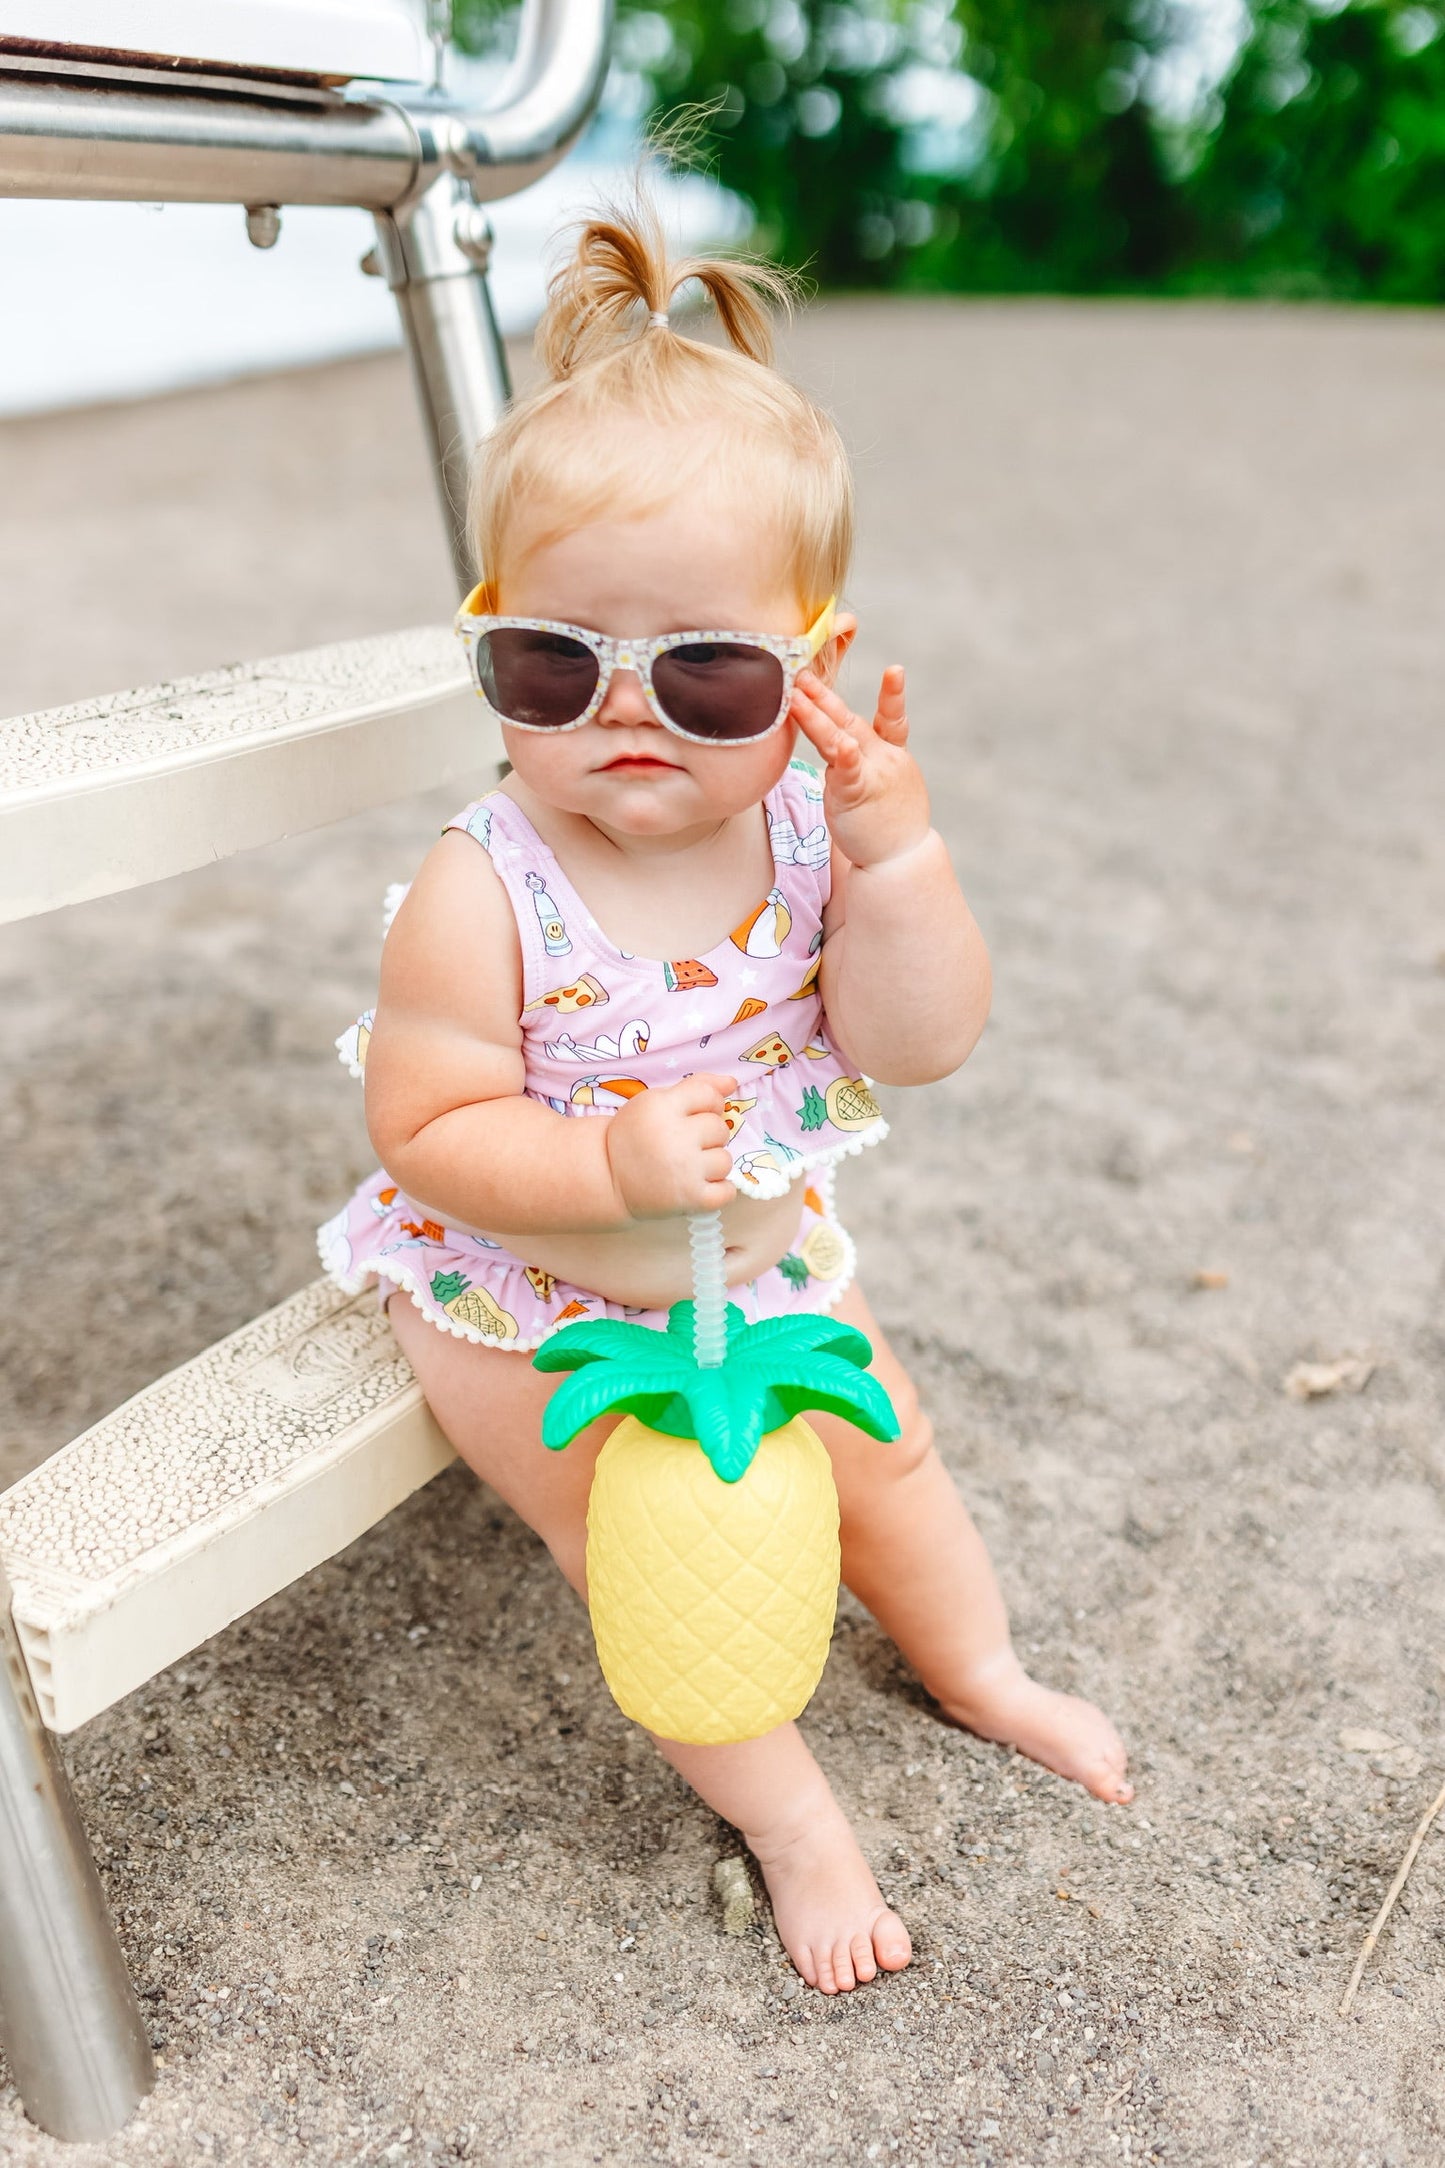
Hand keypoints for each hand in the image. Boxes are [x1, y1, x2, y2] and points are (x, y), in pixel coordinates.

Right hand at [604, 1073, 737, 1219]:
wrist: (608, 1177)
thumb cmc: (635, 1135)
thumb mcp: (655, 1101)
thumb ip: (695, 1086)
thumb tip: (731, 1082)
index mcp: (662, 1107)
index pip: (710, 1096)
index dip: (708, 1105)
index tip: (692, 1117)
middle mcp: (675, 1137)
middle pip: (720, 1128)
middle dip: (708, 1136)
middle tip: (684, 1145)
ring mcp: (685, 1170)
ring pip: (725, 1160)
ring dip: (712, 1164)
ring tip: (689, 1167)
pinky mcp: (691, 1198)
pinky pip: (727, 1191)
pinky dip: (719, 1190)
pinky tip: (699, 1185)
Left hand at [789, 663, 931, 870]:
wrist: (899, 861)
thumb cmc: (885, 826)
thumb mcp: (877, 788)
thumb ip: (859, 766)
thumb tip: (838, 752)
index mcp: (890, 756)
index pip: (891, 719)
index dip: (893, 694)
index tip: (895, 669)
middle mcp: (884, 759)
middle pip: (849, 720)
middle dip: (824, 695)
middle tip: (802, 672)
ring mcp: (872, 774)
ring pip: (840, 737)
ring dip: (816, 714)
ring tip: (796, 694)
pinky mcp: (858, 793)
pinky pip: (848, 768)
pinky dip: (843, 755)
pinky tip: (839, 743)